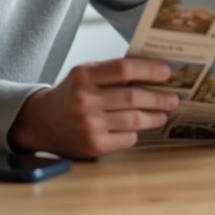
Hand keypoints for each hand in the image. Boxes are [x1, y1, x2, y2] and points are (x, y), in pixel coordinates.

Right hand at [8, 57, 179, 158]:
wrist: (41, 122)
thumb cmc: (70, 94)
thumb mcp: (84, 75)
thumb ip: (112, 73)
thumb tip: (151, 72)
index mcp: (83, 75)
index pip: (124, 68)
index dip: (149, 69)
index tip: (166, 72)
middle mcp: (85, 100)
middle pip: (133, 97)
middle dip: (158, 97)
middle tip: (173, 98)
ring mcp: (90, 125)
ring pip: (134, 120)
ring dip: (154, 116)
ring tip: (163, 113)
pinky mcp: (93, 146)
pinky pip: (127, 138)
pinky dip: (135, 133)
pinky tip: (138, 128)